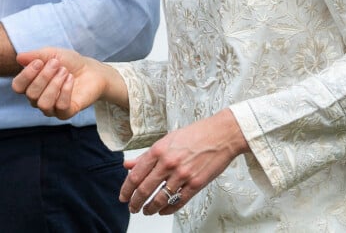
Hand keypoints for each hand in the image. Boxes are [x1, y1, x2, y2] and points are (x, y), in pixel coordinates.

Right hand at [12, 47, 116, 119]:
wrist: (91, 70)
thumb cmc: (69, 62)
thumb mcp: (52, 54)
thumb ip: (36, 55)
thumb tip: (19, 58)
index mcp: (31, 85)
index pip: (18, 87)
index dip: (26, 75)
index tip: (39, 62)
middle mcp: (38, 99)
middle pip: (31, 94)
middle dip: (44, 76)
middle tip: (57, 64)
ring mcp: (52, 108)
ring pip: (43, 103)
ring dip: (55, 84)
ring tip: (65, 72)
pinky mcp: (66, 113)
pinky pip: (61, 107)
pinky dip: (66, 90)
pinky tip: (71, 79)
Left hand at [120, 109, 248, 215]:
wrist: (221, 135)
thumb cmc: (195, 134)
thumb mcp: (167, 140)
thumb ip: (146, 155)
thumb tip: (128, 165)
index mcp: (159, 150)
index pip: (136, 175)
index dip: (126, 189)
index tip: (123, 196)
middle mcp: (168, 163)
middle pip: (145, 189)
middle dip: (135, 202)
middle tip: (132, 207)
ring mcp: (182, 175)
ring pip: (160, 198)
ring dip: (150, 208)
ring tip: (146, 211)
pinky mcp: (196, 184)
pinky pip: (178, 202)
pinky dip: (167, 209)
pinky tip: (162, 210)